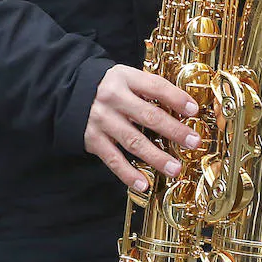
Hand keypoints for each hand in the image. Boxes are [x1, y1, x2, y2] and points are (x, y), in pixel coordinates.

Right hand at [84, 64, 201, 192]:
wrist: (67, 92)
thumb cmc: (107, 85)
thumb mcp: (126, 77)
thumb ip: (148, 88)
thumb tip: (182, 105)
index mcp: (125, 78)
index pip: (155, 87)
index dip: (176, 98)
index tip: (194, 110)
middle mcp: (113, 99)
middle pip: (148, 116)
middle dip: (173, 130)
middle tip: (193, 142)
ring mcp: (102, 120)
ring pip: (133, 141)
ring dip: (156, 157)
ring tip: (175, 168)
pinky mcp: (93, 140)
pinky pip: (113, 159)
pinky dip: (128, 174)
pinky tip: (144, 184)